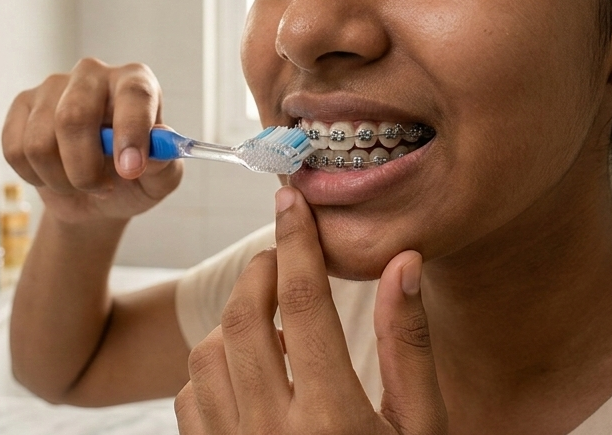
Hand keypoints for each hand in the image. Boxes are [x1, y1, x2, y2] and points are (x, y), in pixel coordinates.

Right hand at [2, 58, 182, 223]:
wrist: (94, 196)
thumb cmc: (132, 180)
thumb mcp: (158, 181)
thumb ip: (163, 166)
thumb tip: (152, 154)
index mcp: (135, 83)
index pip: (133, 94)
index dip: (131, 132)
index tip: (129, 169)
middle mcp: (93, 74)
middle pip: (73, 117)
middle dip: (83, 168)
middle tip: (100, 189)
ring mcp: (52, 86)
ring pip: (40, 142)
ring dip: (60, 180)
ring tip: (78, 184)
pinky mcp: (22, 105)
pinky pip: (15, 149)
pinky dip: (35, 177)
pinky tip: (53, 174)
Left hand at [175, 187, 447, 434]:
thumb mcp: (422, 427)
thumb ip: (409, 345)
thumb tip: (404, 261)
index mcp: (333, 420)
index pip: (303, 303)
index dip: (295, 242)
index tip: (290, 199)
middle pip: (242, 320)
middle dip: (258, 272)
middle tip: (280, 256)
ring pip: (206, 355)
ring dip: (233, 321)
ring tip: (270, 319)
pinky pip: (189, 398)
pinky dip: (210, 370)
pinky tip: (249, 373)